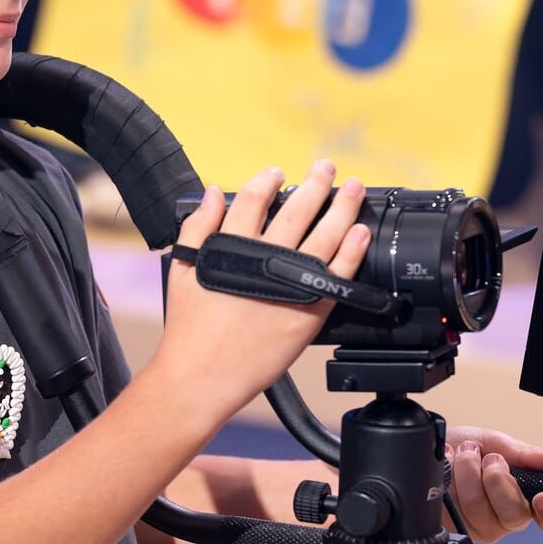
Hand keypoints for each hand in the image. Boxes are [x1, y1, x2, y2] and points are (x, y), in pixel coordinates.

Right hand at [157, 161, 369, 408]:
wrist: (202, 375)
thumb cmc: (190, 329)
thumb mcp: (182, 270)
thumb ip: (197, 227)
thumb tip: (212, 192)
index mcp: (231, 246)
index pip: (252, 199)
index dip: (266, 181)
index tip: (276, 173)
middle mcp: (264, 259)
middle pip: (297, 209)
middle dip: (315, 182)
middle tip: (326, 167)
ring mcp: (291, 284)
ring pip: (325, 234)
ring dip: (342, 206)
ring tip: (353, 188)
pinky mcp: (309, 311)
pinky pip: (338, 273)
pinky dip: (352, 249)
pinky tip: (360, 231)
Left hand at [446, 426, 542, 542]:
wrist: (432, 447)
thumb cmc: (467, 447)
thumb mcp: (500, 444)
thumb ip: (530, 455)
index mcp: (524, 498)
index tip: (542, 496)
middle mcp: (503, 518)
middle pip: (515, 516)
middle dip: (498, 479)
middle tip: (490, 458)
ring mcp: (478, 526)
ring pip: (480, 510)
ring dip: (470, 471)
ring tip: (465, 454)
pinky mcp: (453, 526)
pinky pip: (455, 509)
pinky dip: (451, 477)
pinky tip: (449, 467)